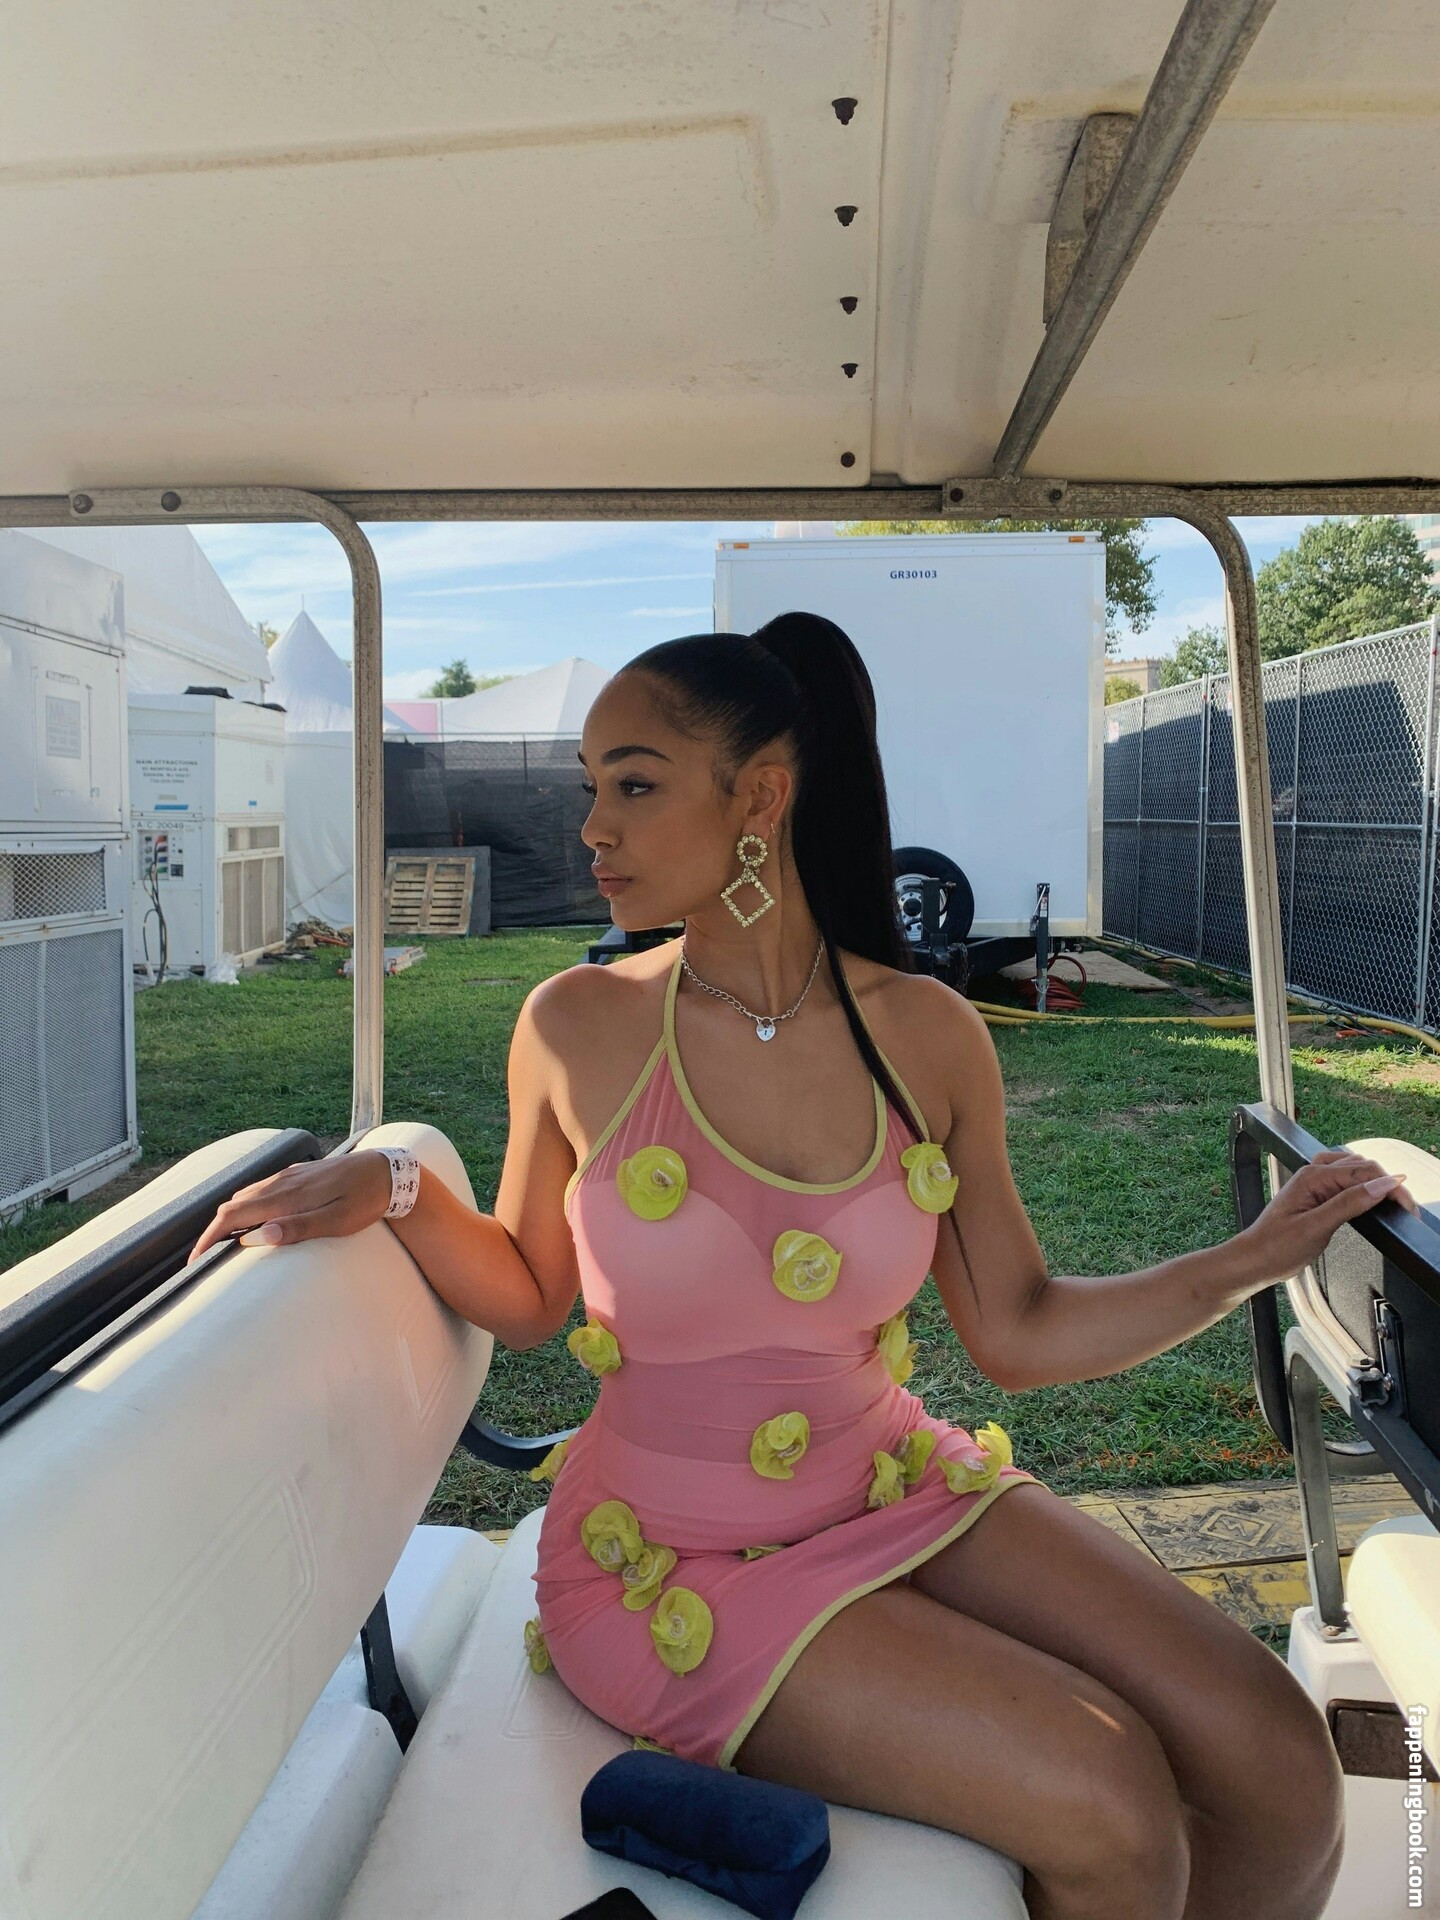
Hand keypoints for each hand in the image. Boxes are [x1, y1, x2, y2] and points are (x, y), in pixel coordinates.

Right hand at [185, 1150, 395, 1264]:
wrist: (387, 1171)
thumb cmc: (365, 1200)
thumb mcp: (335, 1222)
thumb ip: (296, 1229)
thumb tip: (255, 1238)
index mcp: (286, 1197)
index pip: (232, 1215)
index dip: (209, 1238)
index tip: (196, 1261)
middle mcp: (281, 1183)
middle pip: (232, 1204)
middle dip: (213, 1231)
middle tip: (204, 1258)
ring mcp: (288, 1176)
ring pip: (245, 1195)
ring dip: (229, 1219)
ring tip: (223, 1244)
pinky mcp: (297, 1175)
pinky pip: (261, 1190)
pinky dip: (246, 1207)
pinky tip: (253, 1221)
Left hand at [1232, 1148, 1419, 1288]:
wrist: (1254, 1260)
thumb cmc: (1276, 1247)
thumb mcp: (1317, 1227)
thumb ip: (1349, 1203)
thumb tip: (1381, 1185)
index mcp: (1313, 1177)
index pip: (1364, 1172)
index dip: (1391, 1187)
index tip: (1408, 1207)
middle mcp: (1313, 1173)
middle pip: (1362, 1167)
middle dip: (1387, 1183)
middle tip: (1406, 1209)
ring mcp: (1313, 1182)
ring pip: (1354, 1170)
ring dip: (1375, 1181)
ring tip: (1393, 1201)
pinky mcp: (1314, 1194)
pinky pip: (1343, 1179)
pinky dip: (1361, 1184)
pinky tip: (1368, 1195)